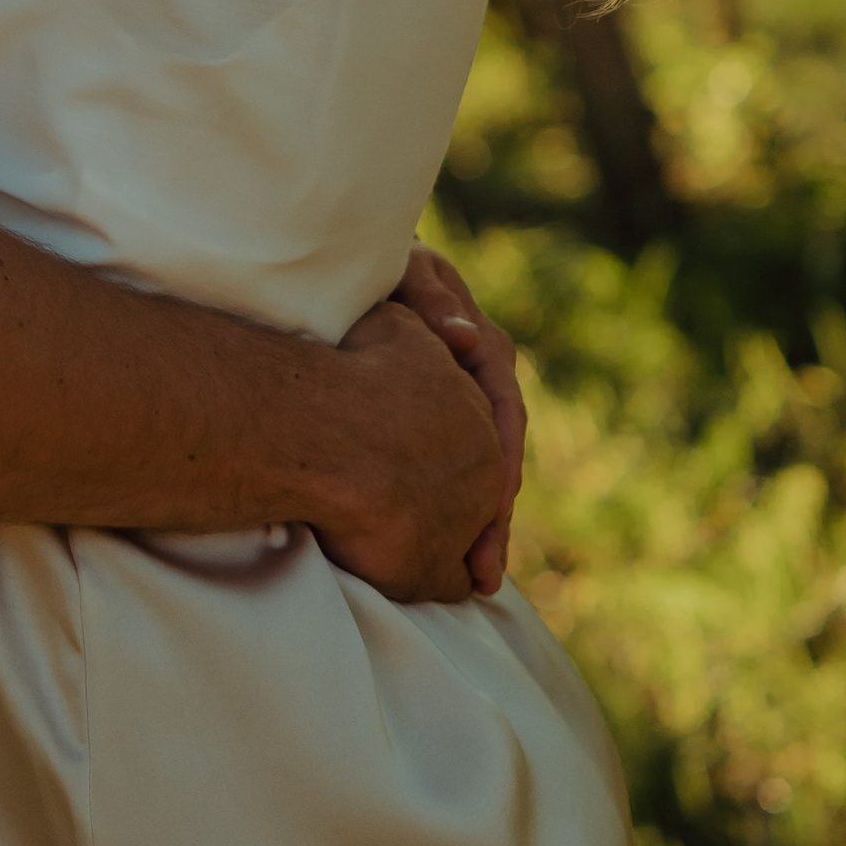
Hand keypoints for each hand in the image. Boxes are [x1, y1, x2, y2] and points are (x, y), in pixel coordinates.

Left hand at [309, 297, 511, 604]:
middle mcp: (479, 382)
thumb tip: (464, 338)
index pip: (504, 407)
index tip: (498, 504)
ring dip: (482, 525)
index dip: (505, 458)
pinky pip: (453, 476)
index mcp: (480, 345)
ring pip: (479, 474)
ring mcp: (458, 408)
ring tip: (477, 577)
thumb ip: (430, 296)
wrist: (341, 274)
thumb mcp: (403, 270)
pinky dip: (455, 514)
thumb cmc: (371, 268)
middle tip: (485, 568)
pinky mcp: (434, 429)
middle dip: (496, 514)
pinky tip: (453, 556)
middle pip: (498, 456)